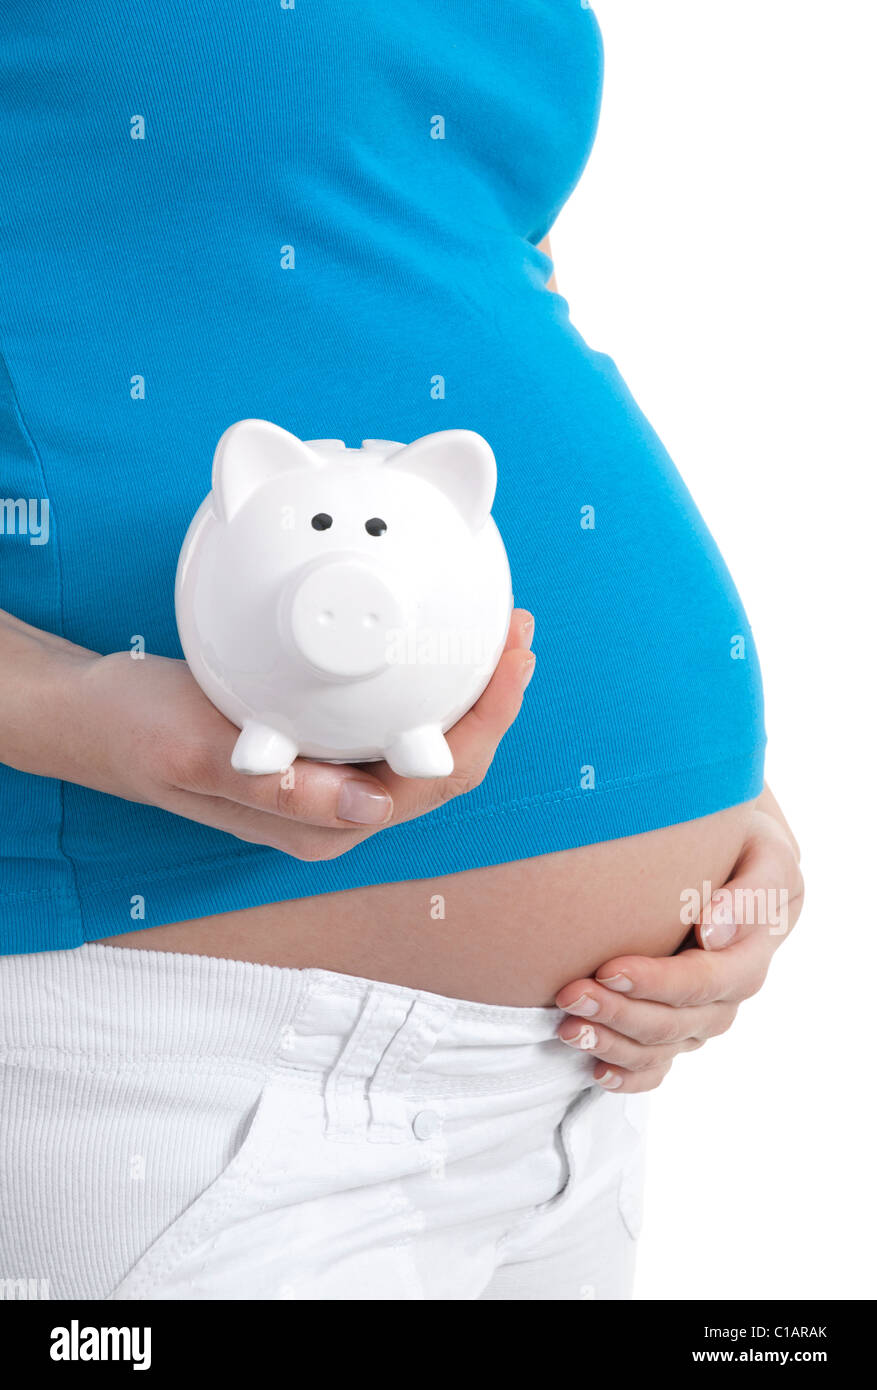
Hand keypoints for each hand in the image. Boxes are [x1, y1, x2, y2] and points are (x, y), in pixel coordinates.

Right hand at [43, 610, 534, 862]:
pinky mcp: (319, 745)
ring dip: (466, 689)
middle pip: (447, 762)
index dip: (487, 724)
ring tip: (493, 629)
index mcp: (324, 825)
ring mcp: (333, 777)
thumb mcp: (194, 751)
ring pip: (426, 739)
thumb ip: (277, 786)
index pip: (435, 782)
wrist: (93, 715)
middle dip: (493, 701)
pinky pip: (392, 717)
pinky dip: (424, 679)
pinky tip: (432, 639)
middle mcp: (340, 808)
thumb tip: (367, 809)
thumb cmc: (136, 733)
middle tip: (516, 629)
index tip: (510, 658)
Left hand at [555, 804, 803, 1091]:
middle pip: (674, 1023)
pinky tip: (594, 1071)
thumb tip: (713, 932)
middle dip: (619, 1013)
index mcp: (749, 956)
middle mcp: (726, 997)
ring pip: (660, 1050)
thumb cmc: (746, 850)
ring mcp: (700, 1018)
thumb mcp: (765, 854)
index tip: (609, 968)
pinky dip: (627, 1076)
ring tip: (565, 1028)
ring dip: (611, 1044)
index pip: (703, 982)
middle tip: (569, 995)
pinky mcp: (677, 1030)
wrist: (738, 862)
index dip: (656, 983)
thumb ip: (748, 893)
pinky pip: (657, 1069)